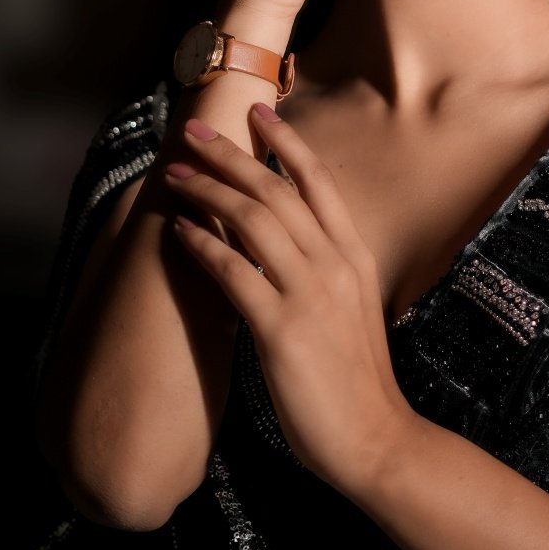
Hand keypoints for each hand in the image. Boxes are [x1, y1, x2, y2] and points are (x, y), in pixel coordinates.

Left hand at [162, 106, 415, 498]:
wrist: (374, 438)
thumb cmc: (354, 379)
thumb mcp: (349, 309)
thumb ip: (321, 272)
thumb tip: (280, 245)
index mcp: (354, 256)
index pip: (318, 182)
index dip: (286, 143)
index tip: (258, 111)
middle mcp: (335, 264)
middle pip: (276, 190)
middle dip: (231, 155)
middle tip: (195, 130)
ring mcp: (310, 294)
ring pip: (252, 220)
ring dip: (207, 189)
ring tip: (173, 173)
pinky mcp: (281, 329)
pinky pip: (233, 272)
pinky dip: (202, 244)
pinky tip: (178, 229)